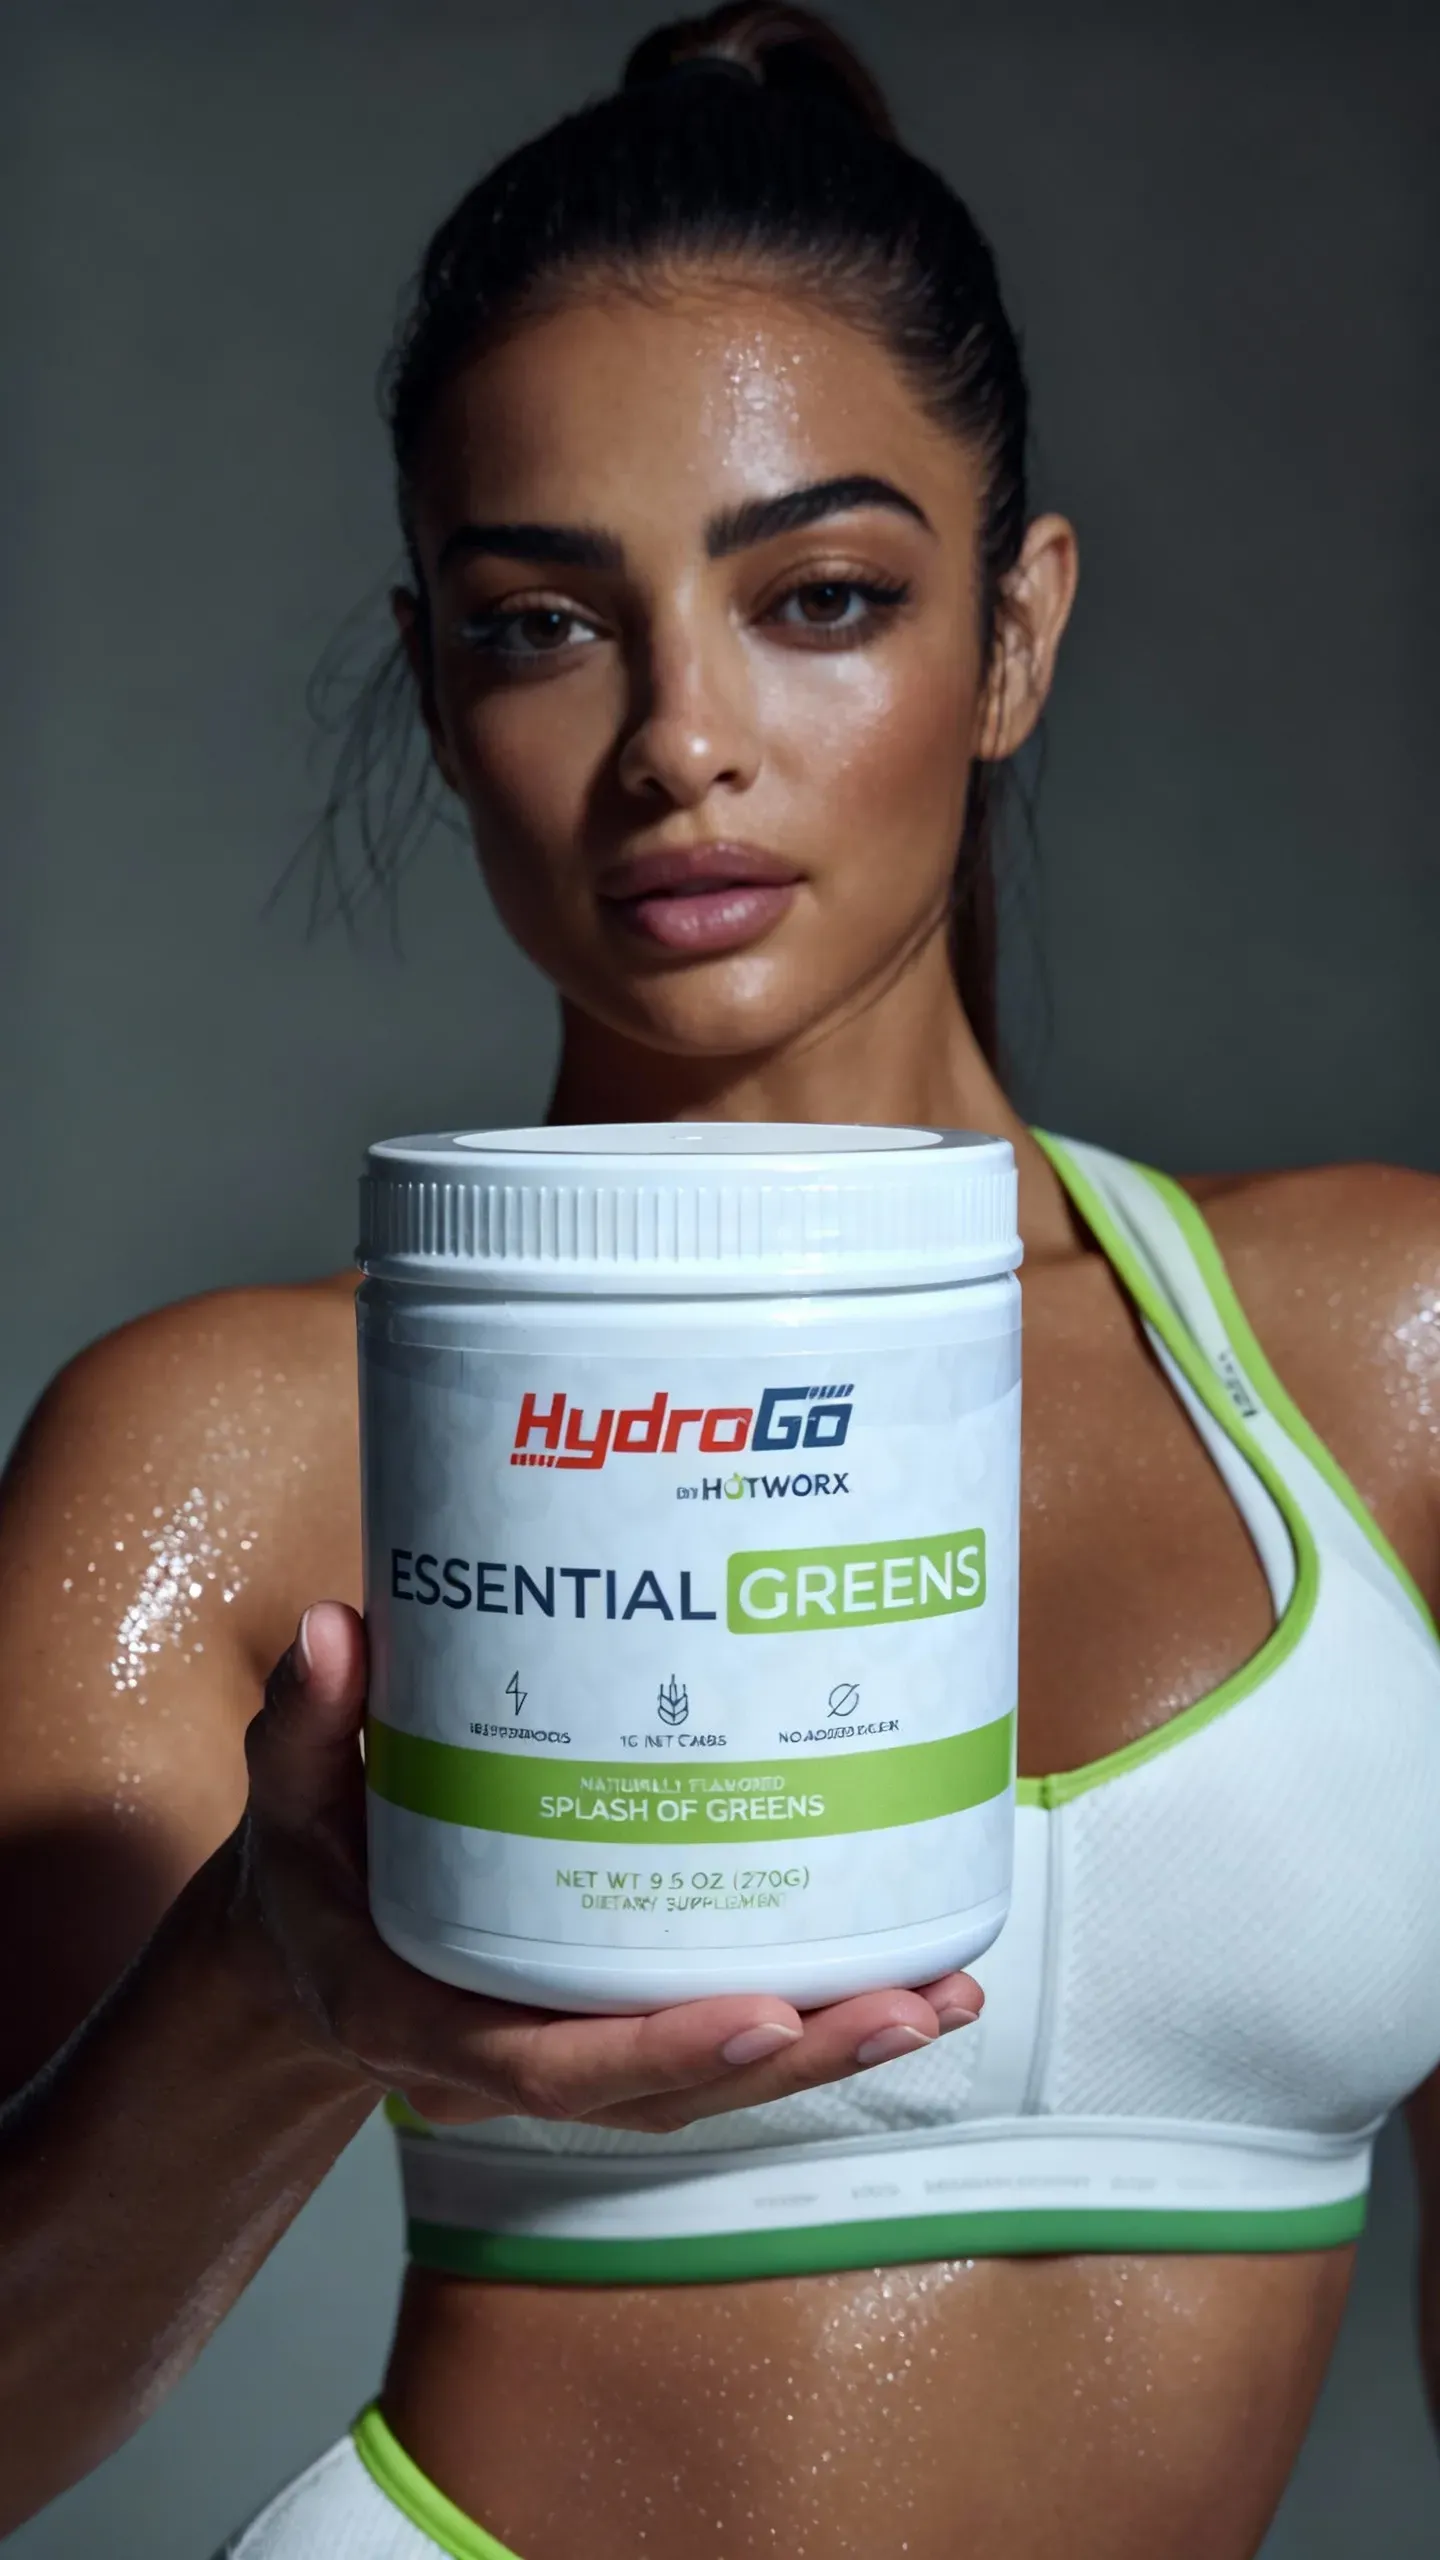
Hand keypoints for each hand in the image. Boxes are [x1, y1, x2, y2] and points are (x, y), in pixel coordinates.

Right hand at [235, 1602, 982, 2135]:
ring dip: (831, 2047)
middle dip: (794, 2056)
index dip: (660, 2052)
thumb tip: (332, 1632)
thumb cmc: (308, 1873)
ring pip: (710, 2082)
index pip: (545, 2066)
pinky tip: (910, 1980)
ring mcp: (570, 2049)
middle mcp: (508, 2061)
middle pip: (664, 2091)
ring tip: (943, 1995)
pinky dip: (812, 2023)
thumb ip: (309, 1725)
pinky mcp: (614, 2023)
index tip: (765, 2019)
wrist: (310, 1947)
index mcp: (422, 2022)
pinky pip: (718, 2042)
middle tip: (909, 2002)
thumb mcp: (287, 1801)